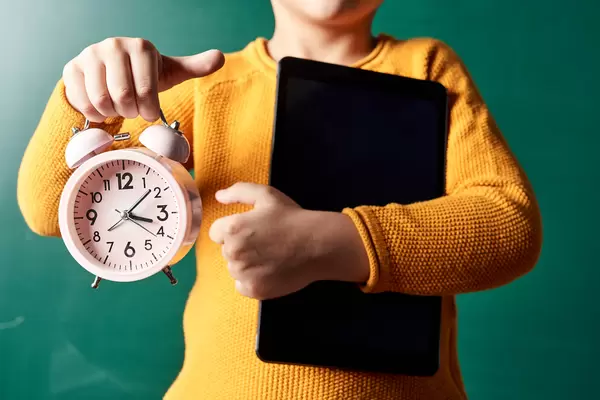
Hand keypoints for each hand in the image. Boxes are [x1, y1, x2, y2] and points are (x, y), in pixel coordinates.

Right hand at [63, 37, 224, 121]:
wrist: (109, 73)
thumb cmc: (144, 75)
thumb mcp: (170, 72)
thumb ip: (195, 66)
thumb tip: (220, 57)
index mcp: (140, 46)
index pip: (146, 90)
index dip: (148, 109)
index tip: (149, 111)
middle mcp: (112, 45)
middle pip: (122, 96)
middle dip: (131, 112)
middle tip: (133, 110)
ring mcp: (88, 55)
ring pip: (101, 100)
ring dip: (112, 113)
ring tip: (119, 107)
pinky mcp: (71, 69)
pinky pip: (83, 102)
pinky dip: (94, 113)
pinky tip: (102, 108)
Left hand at [208, 183, 370, 299]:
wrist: (317, 245)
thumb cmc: (292, 218)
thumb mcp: (266, 195)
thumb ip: (238, 192)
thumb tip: (218, 196)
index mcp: (232, 228)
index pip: (216, 233)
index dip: (234, 230)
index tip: (252, 230)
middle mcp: (233, 252)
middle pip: (226, 251)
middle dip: (241, 247)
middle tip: (265, 242)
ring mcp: (243, 273)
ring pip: (234, 269)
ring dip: (247, 264)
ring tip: (270, 256)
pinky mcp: (254, 290)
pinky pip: (243, 285)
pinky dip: (253, 280)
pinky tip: (270, 270)